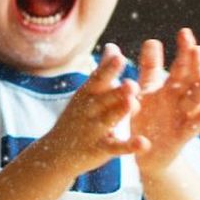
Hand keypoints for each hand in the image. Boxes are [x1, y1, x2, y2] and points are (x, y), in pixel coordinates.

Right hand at [39, 44, 144, 174]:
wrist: (55, 152)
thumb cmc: (77, 117)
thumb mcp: (86, 93)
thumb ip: (103, 71)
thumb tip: (113, 47)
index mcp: (88, 94)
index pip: (98, 79)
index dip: (108, 69)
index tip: (119, 57)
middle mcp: (89, 110)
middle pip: (105, 98)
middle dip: (117, 91)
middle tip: (132, 83)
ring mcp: (94, 130)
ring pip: (110, 119)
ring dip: (120, 112)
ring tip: (133, 104)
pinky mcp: (100, 149)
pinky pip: (117, 147)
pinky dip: (130, 146)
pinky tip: (144, 143)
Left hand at [132, 28, 199, 175]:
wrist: (146, 153)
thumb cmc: (148, 119)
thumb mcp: (146, 92)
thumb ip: (150, 69)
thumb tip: (153, 40)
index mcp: (172, 88)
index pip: (181, 66)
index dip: (184, 51)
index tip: (185, 32)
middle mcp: (182, 100)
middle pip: (192, 79)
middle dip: (196, 64)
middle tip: (199, 47)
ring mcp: (185, 117)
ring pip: (199, 98)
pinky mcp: (183, 136)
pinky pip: (194, 125)